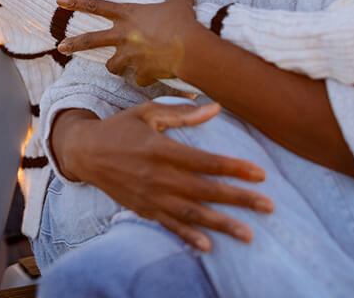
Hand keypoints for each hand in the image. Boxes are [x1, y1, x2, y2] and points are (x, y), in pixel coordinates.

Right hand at [51, 102, 271, 250]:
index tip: (261, 174)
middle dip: (239, 199)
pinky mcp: (143, 209)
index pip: (205, 162)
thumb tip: (215, 107)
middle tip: (268, 206)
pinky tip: (209, 246)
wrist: (85, 152)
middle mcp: (157, 176)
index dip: (234, 168)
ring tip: (248, 234)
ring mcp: (150, 197)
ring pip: (191, 214)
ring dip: (221, 224)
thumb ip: (182, 113)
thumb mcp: (147, 112)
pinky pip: (169, 226)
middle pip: (205, 191)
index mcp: (161, 149)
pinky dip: (188, 237)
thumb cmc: (120, 128)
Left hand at [57, 0, 204, 85]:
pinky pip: (138, 78)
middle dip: (74, 44)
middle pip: (91, 40)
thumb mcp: (179, 3)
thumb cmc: (183, 22)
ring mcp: (129, 56)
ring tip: (122, 66)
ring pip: (112, 66)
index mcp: (128, 14)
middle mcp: (123, 36)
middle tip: (61, 47)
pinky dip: (144, 77)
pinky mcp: (140, 74)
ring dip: (116, 66)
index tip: (59, 0)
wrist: (189, 48)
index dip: (77, 2)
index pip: (96, 5)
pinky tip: (154, 75)